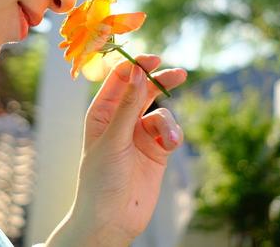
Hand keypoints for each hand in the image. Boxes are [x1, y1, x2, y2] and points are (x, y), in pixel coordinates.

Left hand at [46, 55, 186, 246]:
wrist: (112, 219)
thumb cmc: (101, 179)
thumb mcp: (113, 139)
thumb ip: (127, 107)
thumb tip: (137, 73)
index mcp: (102, 113)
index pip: (119, 80)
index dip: (135, 66)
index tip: (152, 59)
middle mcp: (121, 120)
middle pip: (143, 90)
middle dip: (160, 81)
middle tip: (179, 73)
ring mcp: (139, 135)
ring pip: (160, 112)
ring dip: (168, 122)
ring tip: (169, 139)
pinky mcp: (156, 151)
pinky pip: (170, 132)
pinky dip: (173, 135)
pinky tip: (170, 146)